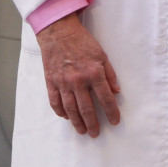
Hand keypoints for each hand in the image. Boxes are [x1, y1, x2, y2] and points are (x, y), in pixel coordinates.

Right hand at [35, 14, 121, 136]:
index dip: (111, 111)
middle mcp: (78, 80)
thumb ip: (110, 75)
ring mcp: (63, 82)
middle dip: (92, 122)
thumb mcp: (102, 55)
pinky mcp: (51, 82)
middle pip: (86, 108)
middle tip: (95, 133)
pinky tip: (66, 117)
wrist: (58, 33)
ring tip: (81, 130)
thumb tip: (116, 92)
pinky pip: (55, 101)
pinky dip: (60, 111)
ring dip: (76, 121)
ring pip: (70, 108)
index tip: (115, 121)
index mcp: (94, 73)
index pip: (105, 98)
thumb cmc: (82, 42)